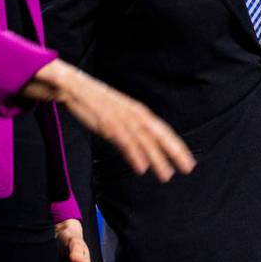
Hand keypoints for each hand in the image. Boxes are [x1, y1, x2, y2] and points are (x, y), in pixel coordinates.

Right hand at [24, 59, 195, 181]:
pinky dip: (134, 154)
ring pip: (144, 141)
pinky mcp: (107, 123)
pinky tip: (141, 168)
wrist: (72, 86)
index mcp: (137, 110)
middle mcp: (134, 113)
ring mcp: (121, 118)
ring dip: (157, 159)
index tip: (187, 160)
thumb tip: (141, 145)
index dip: (176, 145)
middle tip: (188, 168)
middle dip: (175, 152)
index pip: (162, 129)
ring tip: (166, 175)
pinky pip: (125, 141)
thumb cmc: (94, 101)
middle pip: (159, 134)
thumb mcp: (117, 112)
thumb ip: (129, 127)